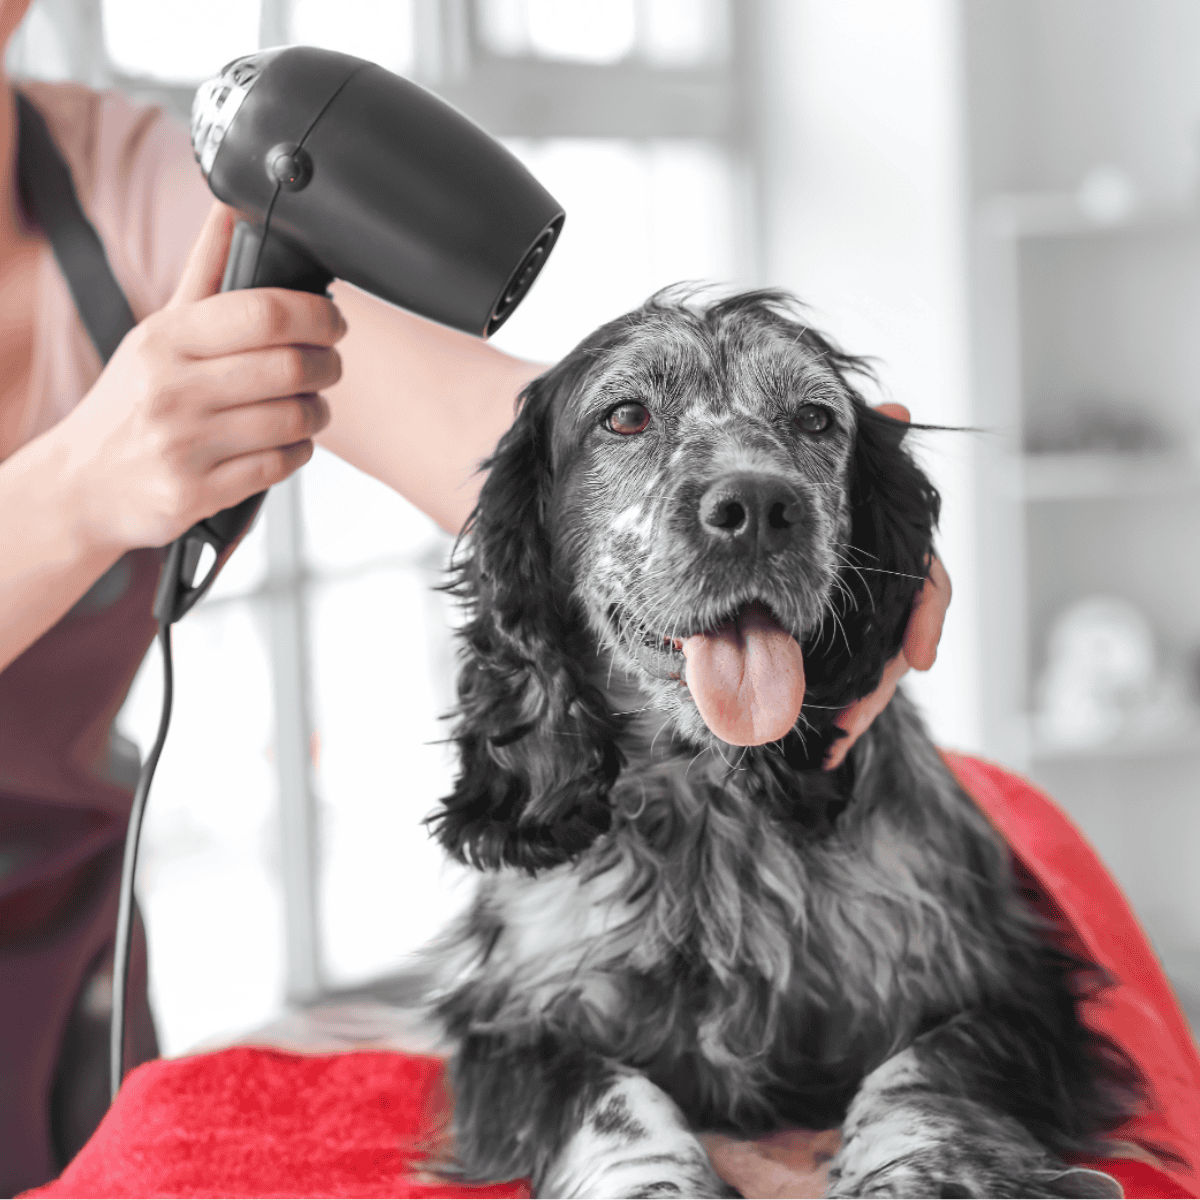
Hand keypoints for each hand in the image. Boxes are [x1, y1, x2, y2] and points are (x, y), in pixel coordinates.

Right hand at [56, 201, 344, 552]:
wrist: (80, 484)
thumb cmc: (130, 403)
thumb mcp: (157, 333)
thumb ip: (203, 273)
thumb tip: (230, 205)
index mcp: (166, 339)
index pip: (264, 312)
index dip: (317, 314)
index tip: (333, 321)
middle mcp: (172, 389)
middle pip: (290, 367)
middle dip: (327, 365)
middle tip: (328, 364)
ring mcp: (184, 445)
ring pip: (293, 419)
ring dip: (317, 411)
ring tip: (310, 405)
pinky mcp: (197, 493)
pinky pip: (280, 466)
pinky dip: (298, 451)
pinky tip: (288, 441)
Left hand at [823, 402, 951, 770]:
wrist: (753, 519)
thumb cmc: (803, 484)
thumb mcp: (830, 473)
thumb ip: (860, 453)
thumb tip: (898, 407)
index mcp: (881, 549)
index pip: (923, 581)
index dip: (924, 616)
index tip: (922, 658)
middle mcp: (877, 586)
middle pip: (897, 640)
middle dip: (878, 682)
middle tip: (848, 719)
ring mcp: (860, 619)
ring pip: (873, 670)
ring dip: (859, 707)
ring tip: (833, 741)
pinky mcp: (834, 645)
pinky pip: (845, 685)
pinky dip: (843, 717)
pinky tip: (827, 750)